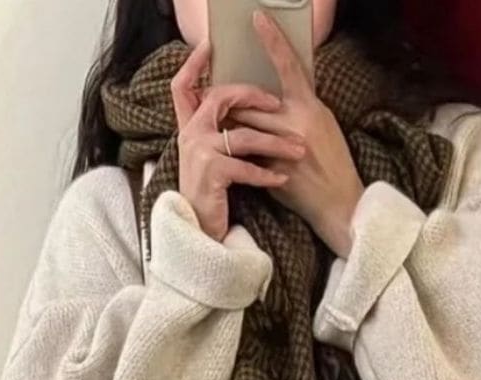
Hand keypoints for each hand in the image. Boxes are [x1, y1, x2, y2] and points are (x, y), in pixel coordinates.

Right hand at [172, 40, 307, 240]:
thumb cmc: (211, 195)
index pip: (182, 86)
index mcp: (189, 128)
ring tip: (298, 152)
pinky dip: (267, 175)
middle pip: (220, 97)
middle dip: (253, 96)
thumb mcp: (211, 158)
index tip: (210, 47)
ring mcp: (199, 152)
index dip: (193, 64)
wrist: (198, 231)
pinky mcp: (211, 173)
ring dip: (276, 144)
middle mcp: (190, 135)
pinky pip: (247, 167)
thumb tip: (248, 111)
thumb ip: (219, 133)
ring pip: (245, 135)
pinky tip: (282, 179)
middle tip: (278, 105)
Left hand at [229, 12, 364, 257]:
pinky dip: (240, 155)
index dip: (272, 41)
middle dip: (231, 101)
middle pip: (250, 100)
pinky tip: (238, 163)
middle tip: (214, 95)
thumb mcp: (322, 125)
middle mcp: (296, 120)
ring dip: (230, 128)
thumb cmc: (332, 163)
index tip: (257, 19)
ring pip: (242, 126)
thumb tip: (271, 98)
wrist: (338, 203)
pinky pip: (246, 153)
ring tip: (220, 131)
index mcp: (310, 105)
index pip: (288, 65)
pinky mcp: (271, 166)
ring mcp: (282, 143)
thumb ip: (297, 109)